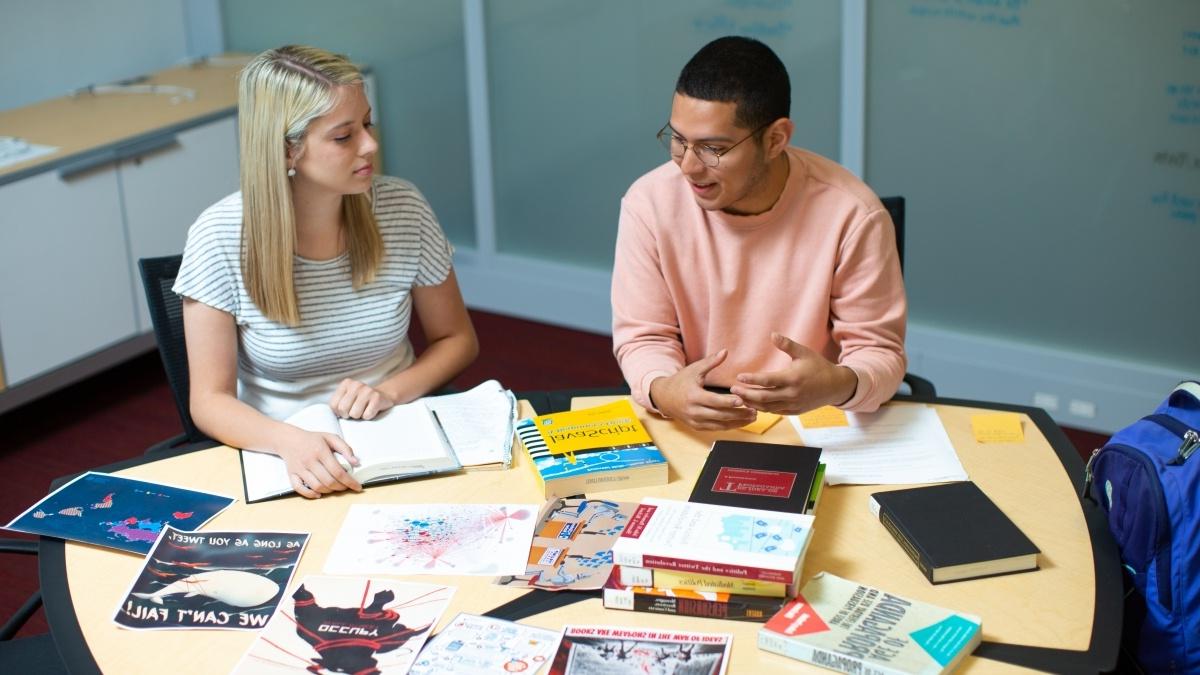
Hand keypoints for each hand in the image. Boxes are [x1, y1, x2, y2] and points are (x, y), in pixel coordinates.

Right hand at [279, 428, 361, 498]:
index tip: (357, 487)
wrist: (289, 439)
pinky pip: (299, 489)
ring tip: (335, 488)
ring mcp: (299, 469)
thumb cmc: (312, 439)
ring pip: (316, 487)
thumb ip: (345, 449)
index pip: (338, 471)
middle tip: (347, 486)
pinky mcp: (292, 475)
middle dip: (341, 487)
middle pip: (328, 481)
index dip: (349, 481)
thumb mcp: (331, 438)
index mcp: (320, 451)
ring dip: (329, 491)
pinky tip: (319, 493)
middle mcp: (309, 461)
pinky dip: (310, 494)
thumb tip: (356, 462)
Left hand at [330, 378, 394, 419]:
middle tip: (355, 410)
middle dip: (349, 414)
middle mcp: (356, 385)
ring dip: (360, 416)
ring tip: (364, 409)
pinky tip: (372, 409)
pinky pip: (367, 415)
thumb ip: (337, 402)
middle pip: (343, 409)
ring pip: (355, 414)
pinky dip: (369, 416)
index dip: (339, 412)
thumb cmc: (361, 401)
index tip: (346, 410)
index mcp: (346, 383)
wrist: (384, 396)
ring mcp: (367, 390)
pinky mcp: (377, 398)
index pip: (334, 405)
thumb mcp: (347, 397)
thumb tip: (326, 416)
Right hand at [649, 349, 757, 430]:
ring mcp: (695, 421)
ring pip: (720, 425)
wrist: (664, 397)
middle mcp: (694, 411)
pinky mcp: (697, 427)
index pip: (714, 401)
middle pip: (720, 415)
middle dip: (738, 414)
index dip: (729, 402)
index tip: (742, 401)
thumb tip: (725, 351)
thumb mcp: (694, 369)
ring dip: (737, 423)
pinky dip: (729, 426)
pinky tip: (740, 422)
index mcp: (694, 396)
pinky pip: (716, 429)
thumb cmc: (681, 381)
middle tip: (754, 411)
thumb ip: (711, 362)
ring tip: (752, 417)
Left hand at [730, 332, 857, 415]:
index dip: (752, 379)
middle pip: (763, 397)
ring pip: (768, 407)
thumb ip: (787, 345)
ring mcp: (793, 404)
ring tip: (739, 398)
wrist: (835, 386)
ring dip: (752, 403)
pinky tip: (753, 404)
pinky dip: (763, 409)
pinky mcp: (794, 411)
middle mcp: (792, 394)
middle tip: (732, 389)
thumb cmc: (818, 366)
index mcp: (792, 378)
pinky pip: (775, 412)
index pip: (767, 380)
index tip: (739, 376)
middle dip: (746, 394)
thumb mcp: (804, 352)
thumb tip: (772, 334)